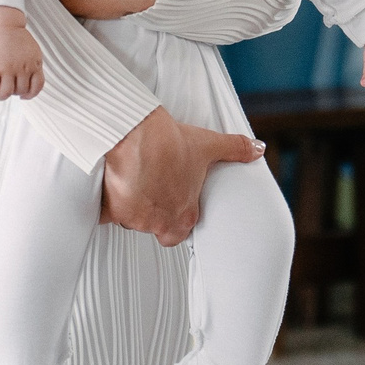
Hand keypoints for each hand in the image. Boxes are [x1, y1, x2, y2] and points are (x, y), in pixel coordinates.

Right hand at [0, 6, 42, 99]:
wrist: (1, 24)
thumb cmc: (14, 37)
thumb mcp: (32, 51)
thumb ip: (32, 65)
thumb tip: (31, 79)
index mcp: (34, 64)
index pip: (37, 86)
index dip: (30, 94)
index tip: (24, 96)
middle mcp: (23, 68)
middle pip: (20, 91)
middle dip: (12, 92)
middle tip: (6, 89)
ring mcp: (8, 68)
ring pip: (5, 93)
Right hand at [100, 105, 262, 245]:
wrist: (135, 133)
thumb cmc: (169, 142)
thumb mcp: (209, 144)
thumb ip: (235, 149)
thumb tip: (258, 149)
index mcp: (184, 214)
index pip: (180, 232)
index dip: (176, 217)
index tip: (172, 200)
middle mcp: (158, 221)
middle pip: (153, 227)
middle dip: (151, 213)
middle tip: (150, 189)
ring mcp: (133, 218)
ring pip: (130, 219)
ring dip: (130, 205)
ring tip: (132, 179)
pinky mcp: (110, 210)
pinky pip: (106, 214)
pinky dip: (107, 203)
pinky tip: (110, 185)